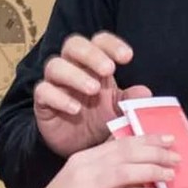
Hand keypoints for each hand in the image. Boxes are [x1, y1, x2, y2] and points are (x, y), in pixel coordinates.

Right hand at [14, 134, 179, 187]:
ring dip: (152, 170)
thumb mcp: (79, 184)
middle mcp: (83, 168)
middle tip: (175, 154)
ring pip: (125, 171)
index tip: (166, 139)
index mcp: (82, 159)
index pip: (119, 143)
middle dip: (154, 152)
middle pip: (125, 153)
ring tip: (171, 173)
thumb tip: (139, 172)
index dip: (145, 139)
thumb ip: (104, 175)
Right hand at [34, 32, 150, 157]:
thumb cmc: (99, 118)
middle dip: (91, 54)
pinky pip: (43, 92)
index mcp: (93, 63)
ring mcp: (55, 83)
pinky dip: (58, 98)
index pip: (99, 41)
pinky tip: (75, 109)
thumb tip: (145, 92)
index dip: (111, 44)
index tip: (127, 57)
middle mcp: (72, 67)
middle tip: (108, 69)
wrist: (79, 145)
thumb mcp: (118, 109)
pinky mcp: (42, 102)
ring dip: (75, 75)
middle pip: (73, 45)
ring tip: (93, 89)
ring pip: (55, 66)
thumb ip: (131, 100)